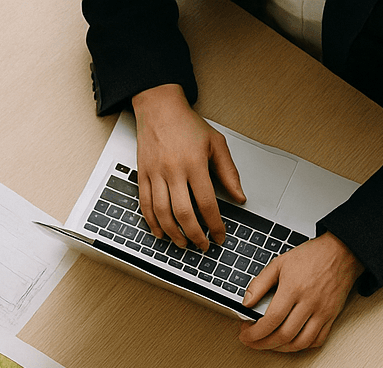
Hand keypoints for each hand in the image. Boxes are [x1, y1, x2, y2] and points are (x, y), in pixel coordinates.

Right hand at [131, 84, 245, 249]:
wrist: (159, 107)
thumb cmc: (187, 124)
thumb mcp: (216, 143)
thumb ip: (229, 172)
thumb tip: (239, 197)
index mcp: (194, 163)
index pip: (206, 203)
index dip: (214, 224)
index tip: (220, 235)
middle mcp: (173, 170)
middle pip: (183, 213)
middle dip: (195, 235)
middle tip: (203, 245)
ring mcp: (155, 174)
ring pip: (162, 213)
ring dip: (173, 233)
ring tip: (183, 243)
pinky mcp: (143, 174)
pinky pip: (145, 204)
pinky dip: (152, 222)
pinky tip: (161, 232)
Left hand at [239, 233, 363, 352]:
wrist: (341, 252)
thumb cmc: (312, 256)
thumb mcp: (279, 263)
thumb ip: (259, 283)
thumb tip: (246, 303)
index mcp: (293, 288)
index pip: (271, 320)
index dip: (255, 333)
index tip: (246, 334)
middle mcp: (309, 302)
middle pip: (284, 335)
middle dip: (263, 344)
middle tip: (253, 342)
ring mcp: (322, 311)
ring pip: (301, 342)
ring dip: (282, 349)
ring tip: (269, 344)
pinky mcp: (332, 316)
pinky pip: (318, 340)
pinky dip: (303, 346)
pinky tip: (292, 341)